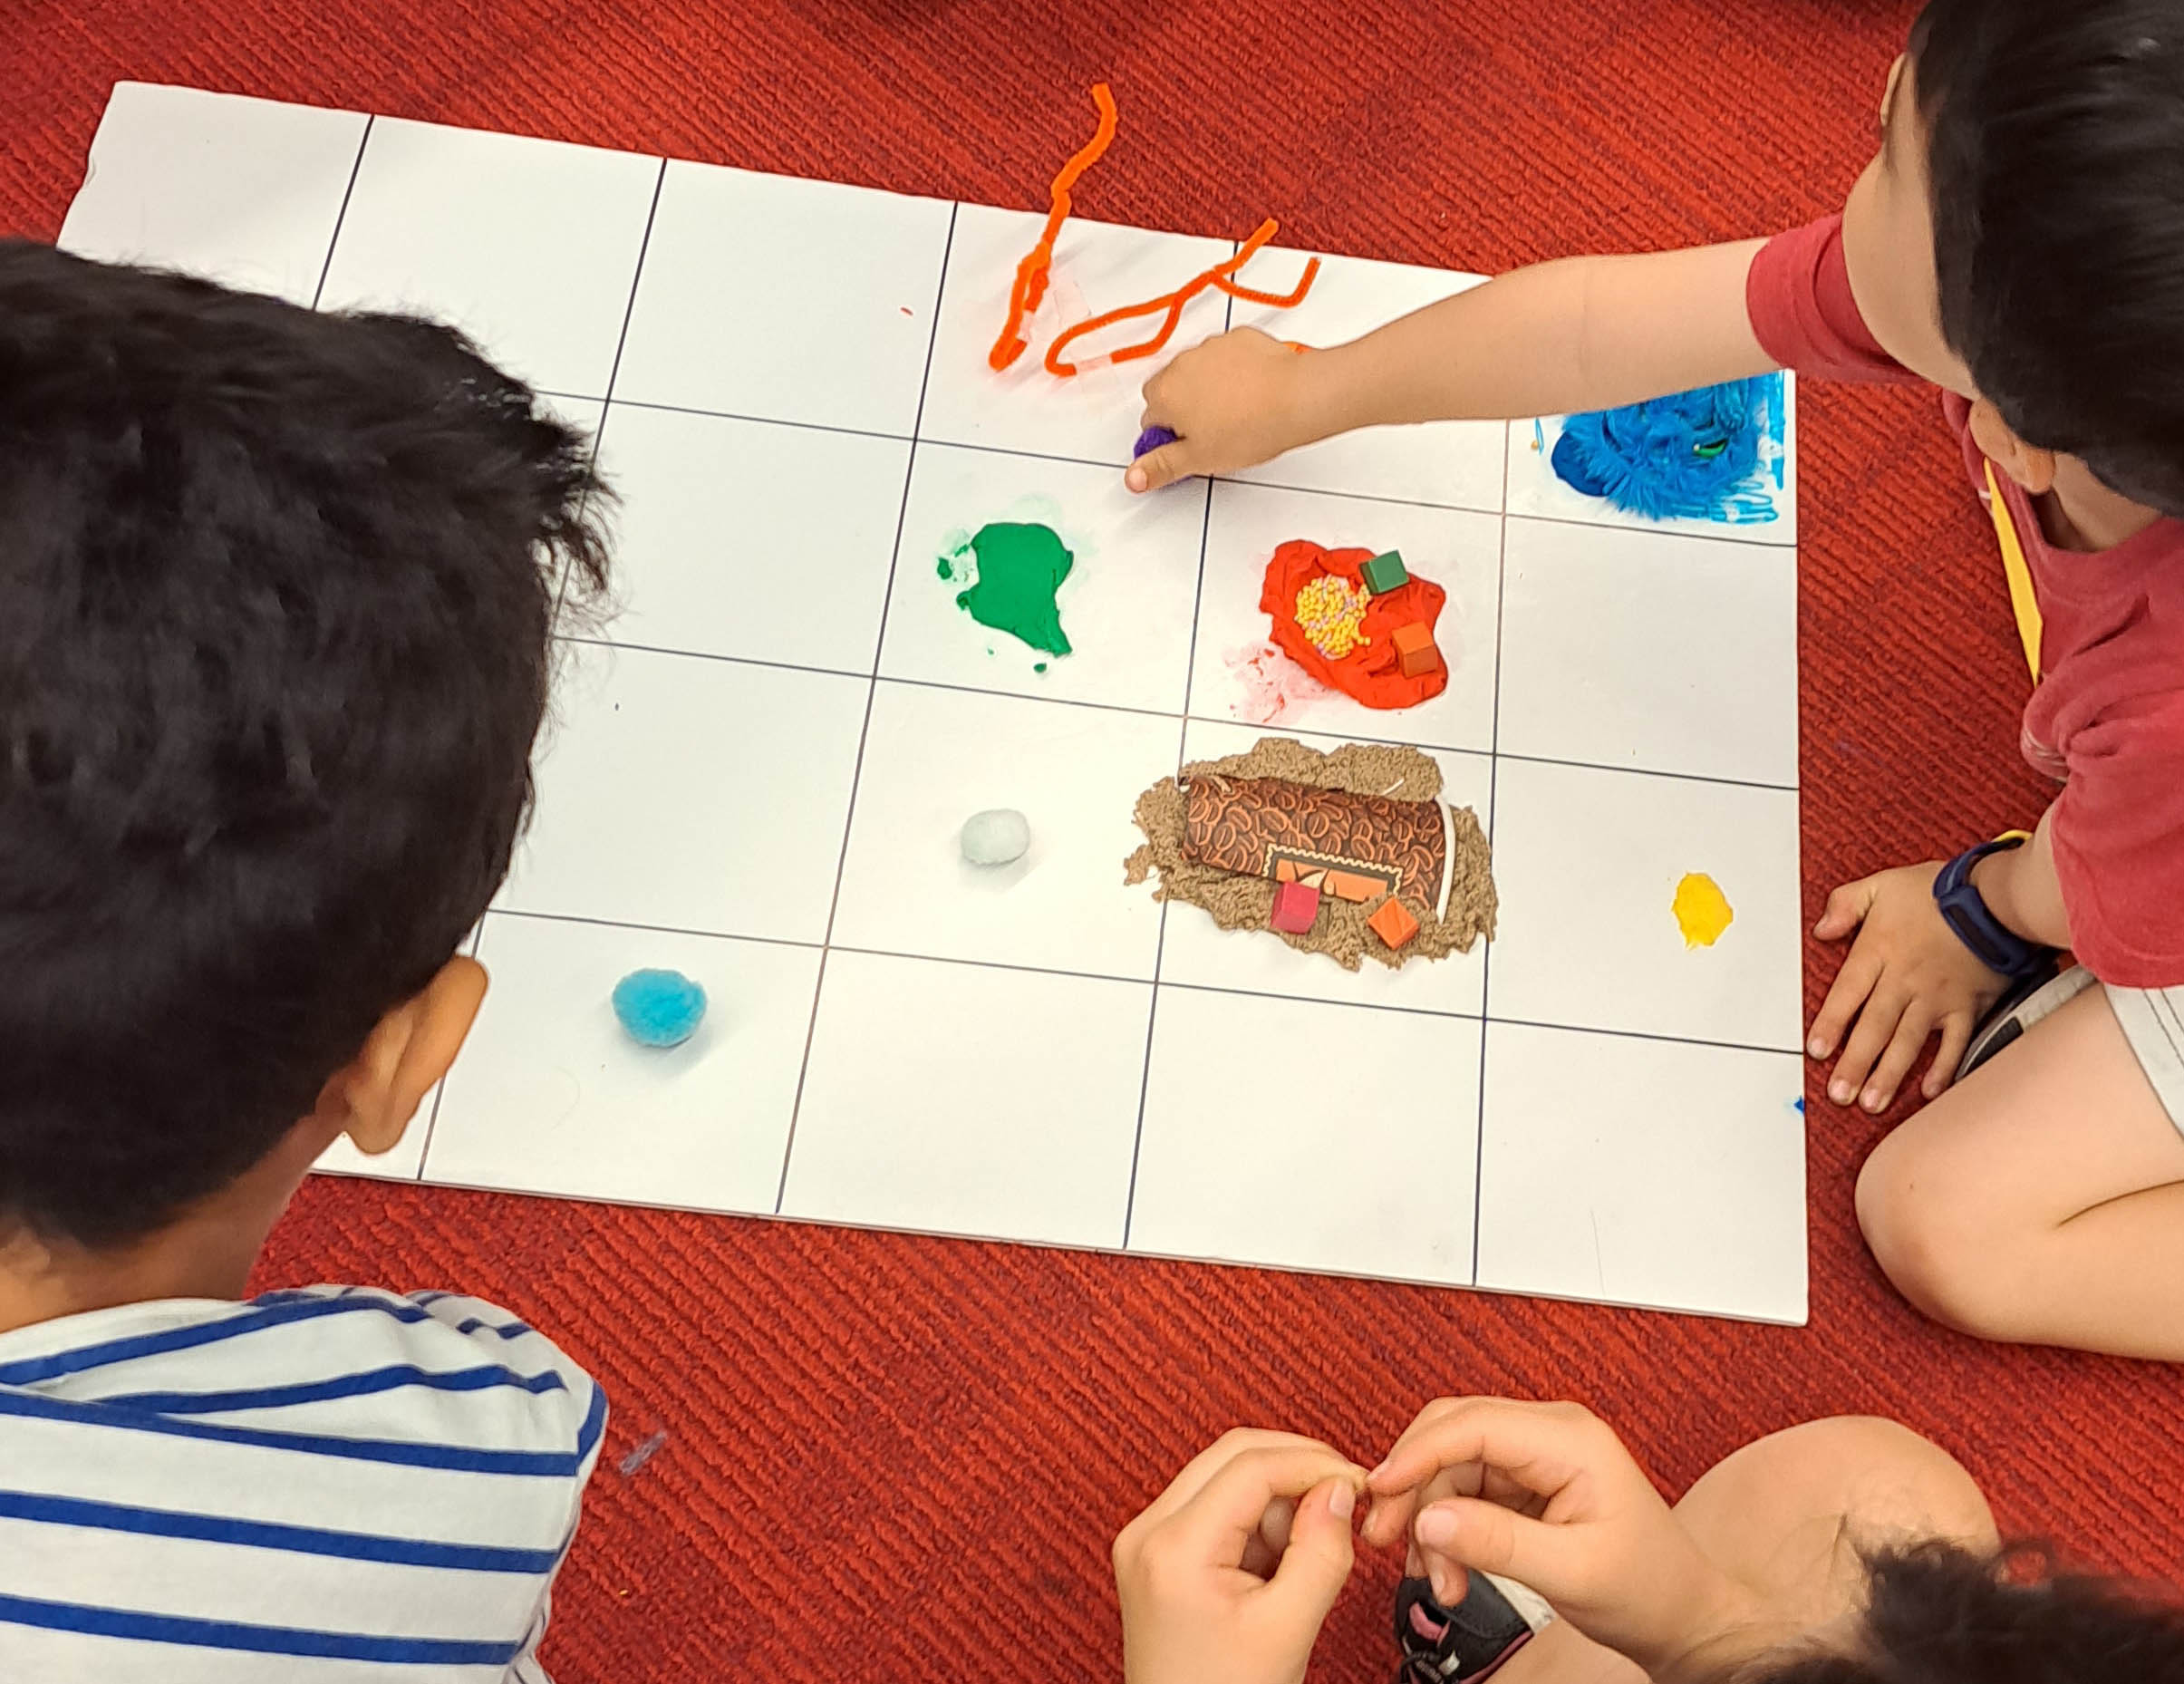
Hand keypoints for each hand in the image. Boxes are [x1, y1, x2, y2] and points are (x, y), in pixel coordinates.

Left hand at [1114, 1428, 1365, 1683]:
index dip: (1314, 1463)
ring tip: (1303, 1555)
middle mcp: (1147, 1531)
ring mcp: (1145, 1540)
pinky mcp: (1155, 1553)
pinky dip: (1255, 1520)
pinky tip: (1276, 1564)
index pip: (1251, 1466)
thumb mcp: (1290, 1629)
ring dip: (1276, 1497)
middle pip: (1233, 1455)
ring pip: (1224, 1475)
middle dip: (1296, 1468)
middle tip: (1344, 1498)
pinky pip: (1214, 1505)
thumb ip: (1321, 1552)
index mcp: (1173, 1548)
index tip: (1359, 1483)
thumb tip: (1340, 1488)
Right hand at [1128, 328, 1319, 491]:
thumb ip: (1160, 466)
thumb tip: (1133, 477)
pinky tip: (1249, 392)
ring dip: (1206, 389)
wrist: (1295, 397)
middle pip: (1169, 391)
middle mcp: (1181, 364)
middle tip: (1210, 433)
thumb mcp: (1199, 459)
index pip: (1149, 421)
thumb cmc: (1251, 426)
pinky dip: (1232, 371)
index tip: (1188, 449)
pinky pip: (1225, 356)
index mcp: (1164, 394)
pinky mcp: (1237, 339)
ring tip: (1235, 414)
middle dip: (1182, 410)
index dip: (1168, 439)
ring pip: (1196, 372)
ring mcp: (1210, 348)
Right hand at [1363, 1399, 1755, 1682]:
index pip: (1473, 1424)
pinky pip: (1464, 1490)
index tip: (1381, 1492)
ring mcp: (1535, 1456)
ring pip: (1450, 1466)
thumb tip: (1429, 1516)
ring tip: (1438, 1578)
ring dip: (1430, 1519)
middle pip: (1451, 1435)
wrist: (1682, 1616)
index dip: (1417, 1454)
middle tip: (1387, 1537)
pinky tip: (1448, 1568)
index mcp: (1570, 1439)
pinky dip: (1447, 1529)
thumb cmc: (1649, 1589)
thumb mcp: (1573, 1572)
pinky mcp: (1524, 1482)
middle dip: (1414, 1487)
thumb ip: (1498, 1541)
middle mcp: (1549, 1434)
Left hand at [1808, 862, 2007, 1111]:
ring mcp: (1937, 997)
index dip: (1831, 1024)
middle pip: (1874, 1027)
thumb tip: (1821, 928)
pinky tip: (1930, 1091)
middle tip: (1839, 1093)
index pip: (1846, 994)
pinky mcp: (1967, 1005)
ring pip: (1908, 1041)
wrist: (1992, 896)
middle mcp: (1905, 980)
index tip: (1817, 1051)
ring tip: (1872, 1101)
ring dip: (1889, 1074)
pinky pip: (1954, 1042)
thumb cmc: (1936, 890)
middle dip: (1855, 1063)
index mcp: (1879, 952)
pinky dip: (1944, 1067)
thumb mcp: (1881, 884)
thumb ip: (1845, 904)